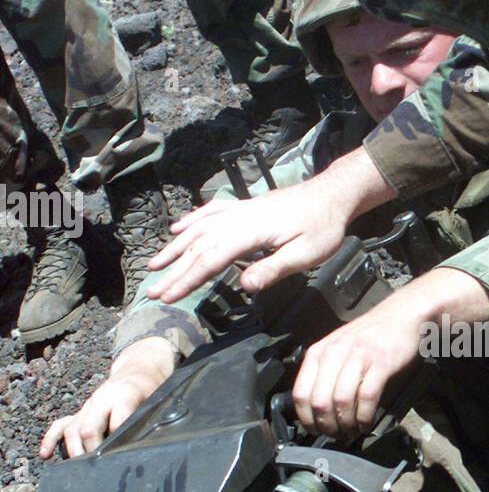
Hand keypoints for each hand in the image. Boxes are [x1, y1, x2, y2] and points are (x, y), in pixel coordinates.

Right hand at [40, 338, 176, 458]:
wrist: (137, 371)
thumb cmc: (149, 390)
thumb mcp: (155, 402)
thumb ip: (146, 420)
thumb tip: (141, 447)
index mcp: (125, 396)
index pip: (116, 421)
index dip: (116, 439)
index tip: (118, 457)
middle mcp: (101, 400)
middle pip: (88, 428)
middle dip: (90, 451)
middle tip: (97, 469)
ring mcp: (88, 406)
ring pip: (73, 429)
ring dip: (73, 450)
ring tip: (78, 469)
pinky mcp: (81, 412)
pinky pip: (61, 425)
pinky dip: (51, 439)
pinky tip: (45, 454)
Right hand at [147, 148, 394, 304]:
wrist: (331, 194)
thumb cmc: (323, 227)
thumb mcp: (307, 254)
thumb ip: (275, 269)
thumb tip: (245, 287)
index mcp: (250, 231)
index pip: (211, 259)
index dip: (187, 279)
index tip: (168, 297)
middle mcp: (238, 217)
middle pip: (198, 246)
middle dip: (174, 271)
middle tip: (153, 292)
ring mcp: (239, 210)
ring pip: (198, 229)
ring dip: (174, 248)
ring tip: (154, 266)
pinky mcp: (244, 207)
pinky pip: (209, 213)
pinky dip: (189, 222)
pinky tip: (176, 230)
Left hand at [292, 266, 488, 434]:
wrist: (402, 315)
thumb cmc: (371, 336)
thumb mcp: (338, 349)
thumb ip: (324, 373)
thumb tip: (316, 409)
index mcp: (319, 352)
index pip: (301, 394)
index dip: (307, 419)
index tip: (316, 431)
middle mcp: (334, 353)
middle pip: (320, 402)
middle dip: (327, 426)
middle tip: (336, 435)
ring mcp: (358, 357)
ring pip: (341, 401)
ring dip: (346, 424)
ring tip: (352, 431)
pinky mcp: (381, 363)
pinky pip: (366, 397)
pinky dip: (364, 416)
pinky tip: (366, 423)